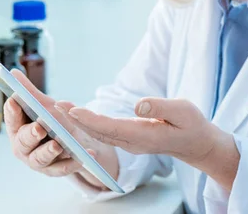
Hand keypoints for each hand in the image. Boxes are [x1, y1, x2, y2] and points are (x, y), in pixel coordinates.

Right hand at [4, 69, 118, 188]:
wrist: (72, 141)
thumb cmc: (52, 122)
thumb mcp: (43, 105)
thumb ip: (29, 92)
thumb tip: (13, 71)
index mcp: (18, 129)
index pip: (12, 120)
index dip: (12, 111)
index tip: (14, 100)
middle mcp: (23, 147)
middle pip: (24, 142)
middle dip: (31, 134)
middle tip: (40, 127)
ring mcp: (38, 161)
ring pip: (40, 158)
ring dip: (49, 151)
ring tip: (58, 145)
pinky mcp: (54, 170)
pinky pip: (62, 169)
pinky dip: (73, 162)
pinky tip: (85, 154)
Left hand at [66, 98, 240, 189]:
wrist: (195, 143)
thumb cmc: (191, 124)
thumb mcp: (182, 110)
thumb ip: (159, 107)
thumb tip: (136, 105)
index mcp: (143, 136)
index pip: (110, 128)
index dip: (90, 120)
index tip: (71, 111)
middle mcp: (131, 142)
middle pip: (97, 132)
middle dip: (74, 121)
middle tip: (52, 106)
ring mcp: (129, 142)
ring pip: (97, 133)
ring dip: (77, 122)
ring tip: (57, 108)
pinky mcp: (128, 138)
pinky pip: (103, 132)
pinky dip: (87, 123)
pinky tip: (76, 115)